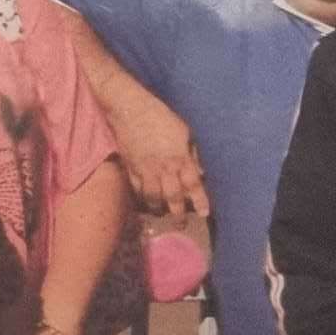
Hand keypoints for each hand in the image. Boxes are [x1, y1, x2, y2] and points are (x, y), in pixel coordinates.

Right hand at [119, 96, 209, 218]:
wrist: (130, 110)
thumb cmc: (161, 117)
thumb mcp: (184, 132)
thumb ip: (192, 154)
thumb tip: (200, 173)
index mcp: (180, 158)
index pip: (193, 184)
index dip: (200, 201)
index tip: (205, 213)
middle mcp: (163, 168)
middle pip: (173, 197)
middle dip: (179, 213)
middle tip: (182, 224)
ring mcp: (145, 170)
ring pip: (153, 197)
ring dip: (158, 209)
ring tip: (162, 215)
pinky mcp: (130, 169)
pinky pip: (136, 190)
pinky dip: (141, 200)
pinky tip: (145, 204)